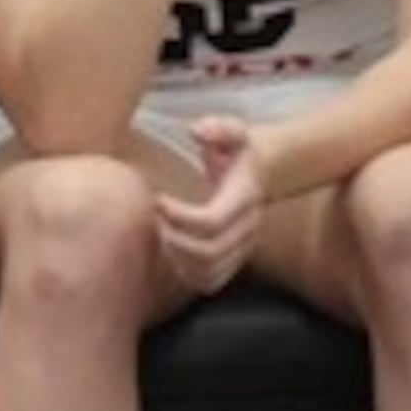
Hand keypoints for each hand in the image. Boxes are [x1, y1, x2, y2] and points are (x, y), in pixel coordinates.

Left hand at [152, 116, 265, 296]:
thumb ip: (220, 128)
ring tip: (160, 232)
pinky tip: (170, 250)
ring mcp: (241, 250)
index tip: (157, 200)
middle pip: (209, 252)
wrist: (256, 177)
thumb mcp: (233, 132)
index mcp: (244, 200)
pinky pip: (209, 283)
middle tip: (154, 217)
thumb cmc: (236, 152)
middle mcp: (247, 230)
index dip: (181, 216)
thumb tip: (199, 131)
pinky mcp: (232, 263)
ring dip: (177, 258)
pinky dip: (185, 273)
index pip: (212, 221)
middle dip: (174, 238)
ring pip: (208, 273)